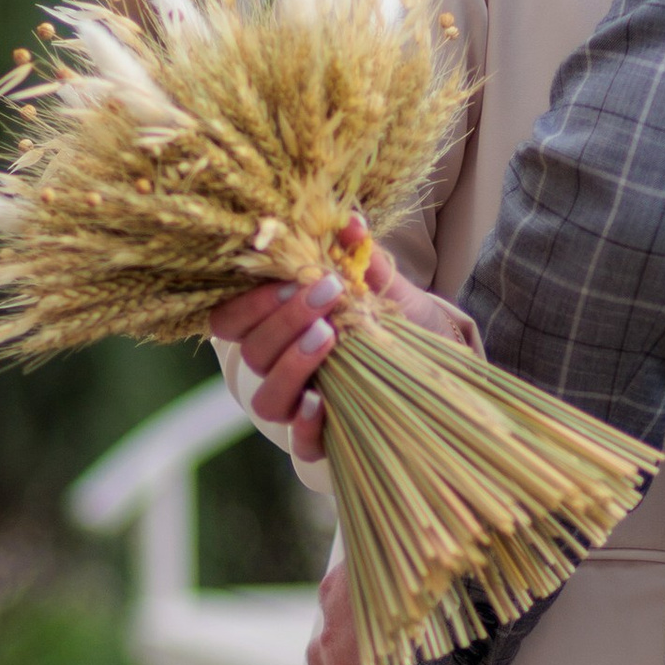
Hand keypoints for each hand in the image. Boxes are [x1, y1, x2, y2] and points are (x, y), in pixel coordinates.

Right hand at [211, 220, 475, 467]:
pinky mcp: (326, 439)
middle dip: (284, 320)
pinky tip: (322, 401)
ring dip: (291, 365)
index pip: (229, 320)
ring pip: (267, 399)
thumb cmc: (393, 318)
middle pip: (251, 353)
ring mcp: (298, 406)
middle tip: (327, 292)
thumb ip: (361, 257)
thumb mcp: (382, 285)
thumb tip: (352, 221)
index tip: (293, 276)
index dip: (249, 301)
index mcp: (274, 328)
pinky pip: (300, 443)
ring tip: (329, 336)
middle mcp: (277, 369)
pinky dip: (306, 425)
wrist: (436, 364)